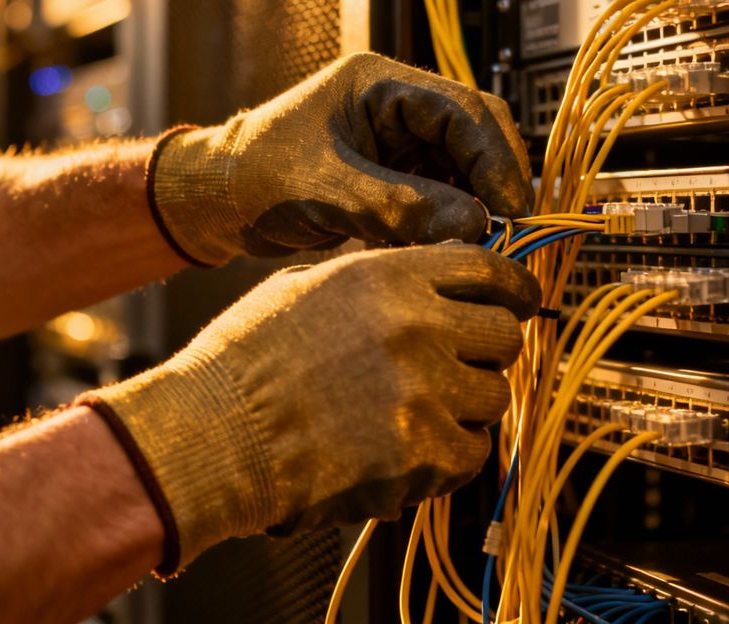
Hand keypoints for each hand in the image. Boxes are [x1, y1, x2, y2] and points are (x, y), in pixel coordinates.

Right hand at [78, 243, 539, 573]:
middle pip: (503, 334)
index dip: (510, 288)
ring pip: (492, 398)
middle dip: (484, 351)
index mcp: (388, 277)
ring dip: (463, 407)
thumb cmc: (243, 364)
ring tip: (410, 414)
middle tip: (453, 368)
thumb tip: (427, 278)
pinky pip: (470, 455)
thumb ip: (375, 277)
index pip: (488, 270)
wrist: (211, 437)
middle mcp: (415, 326)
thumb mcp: (305, 286)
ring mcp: (423, 392)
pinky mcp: (421, 454)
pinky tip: (401, 451)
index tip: (517, 303)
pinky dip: (445, 458)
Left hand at [148, 52, 532, 265]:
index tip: (510, 209)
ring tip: (475, 247)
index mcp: (379, 84)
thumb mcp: (327, 190)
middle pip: (473, 136)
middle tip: (507, 233)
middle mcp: (394, 106)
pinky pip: (438, 195)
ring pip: (460, 170)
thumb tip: (475, 224)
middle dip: (492, 184)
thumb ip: (401, 205)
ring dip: (472, 207)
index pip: (465, 110)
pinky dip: (447, 223)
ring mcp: (394, 142)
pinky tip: (444, 250)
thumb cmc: (253, 177)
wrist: (215, 203)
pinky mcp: (390, 177)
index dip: (496, 159)